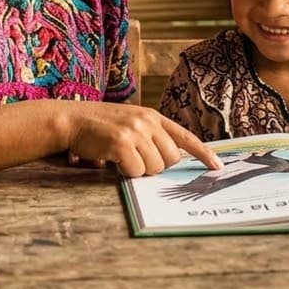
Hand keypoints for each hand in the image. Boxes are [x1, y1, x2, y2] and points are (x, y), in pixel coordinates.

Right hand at [61, 102, 221, 176]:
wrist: (71, 120)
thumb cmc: (99, 127)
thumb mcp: (130, 124)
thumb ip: (150, 137)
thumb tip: (168, 162)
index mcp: (152, 116)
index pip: (185, 137)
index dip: (203, 154)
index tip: (217, 167)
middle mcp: (147, 121)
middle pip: (171, 159)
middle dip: (156, 167)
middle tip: (136, 160)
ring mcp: (135, 131)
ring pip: (155, 168)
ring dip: (139, 170)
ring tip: (121, 158)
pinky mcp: (122, 143)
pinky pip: (136, 171)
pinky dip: (125, 172)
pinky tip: (112, 161)